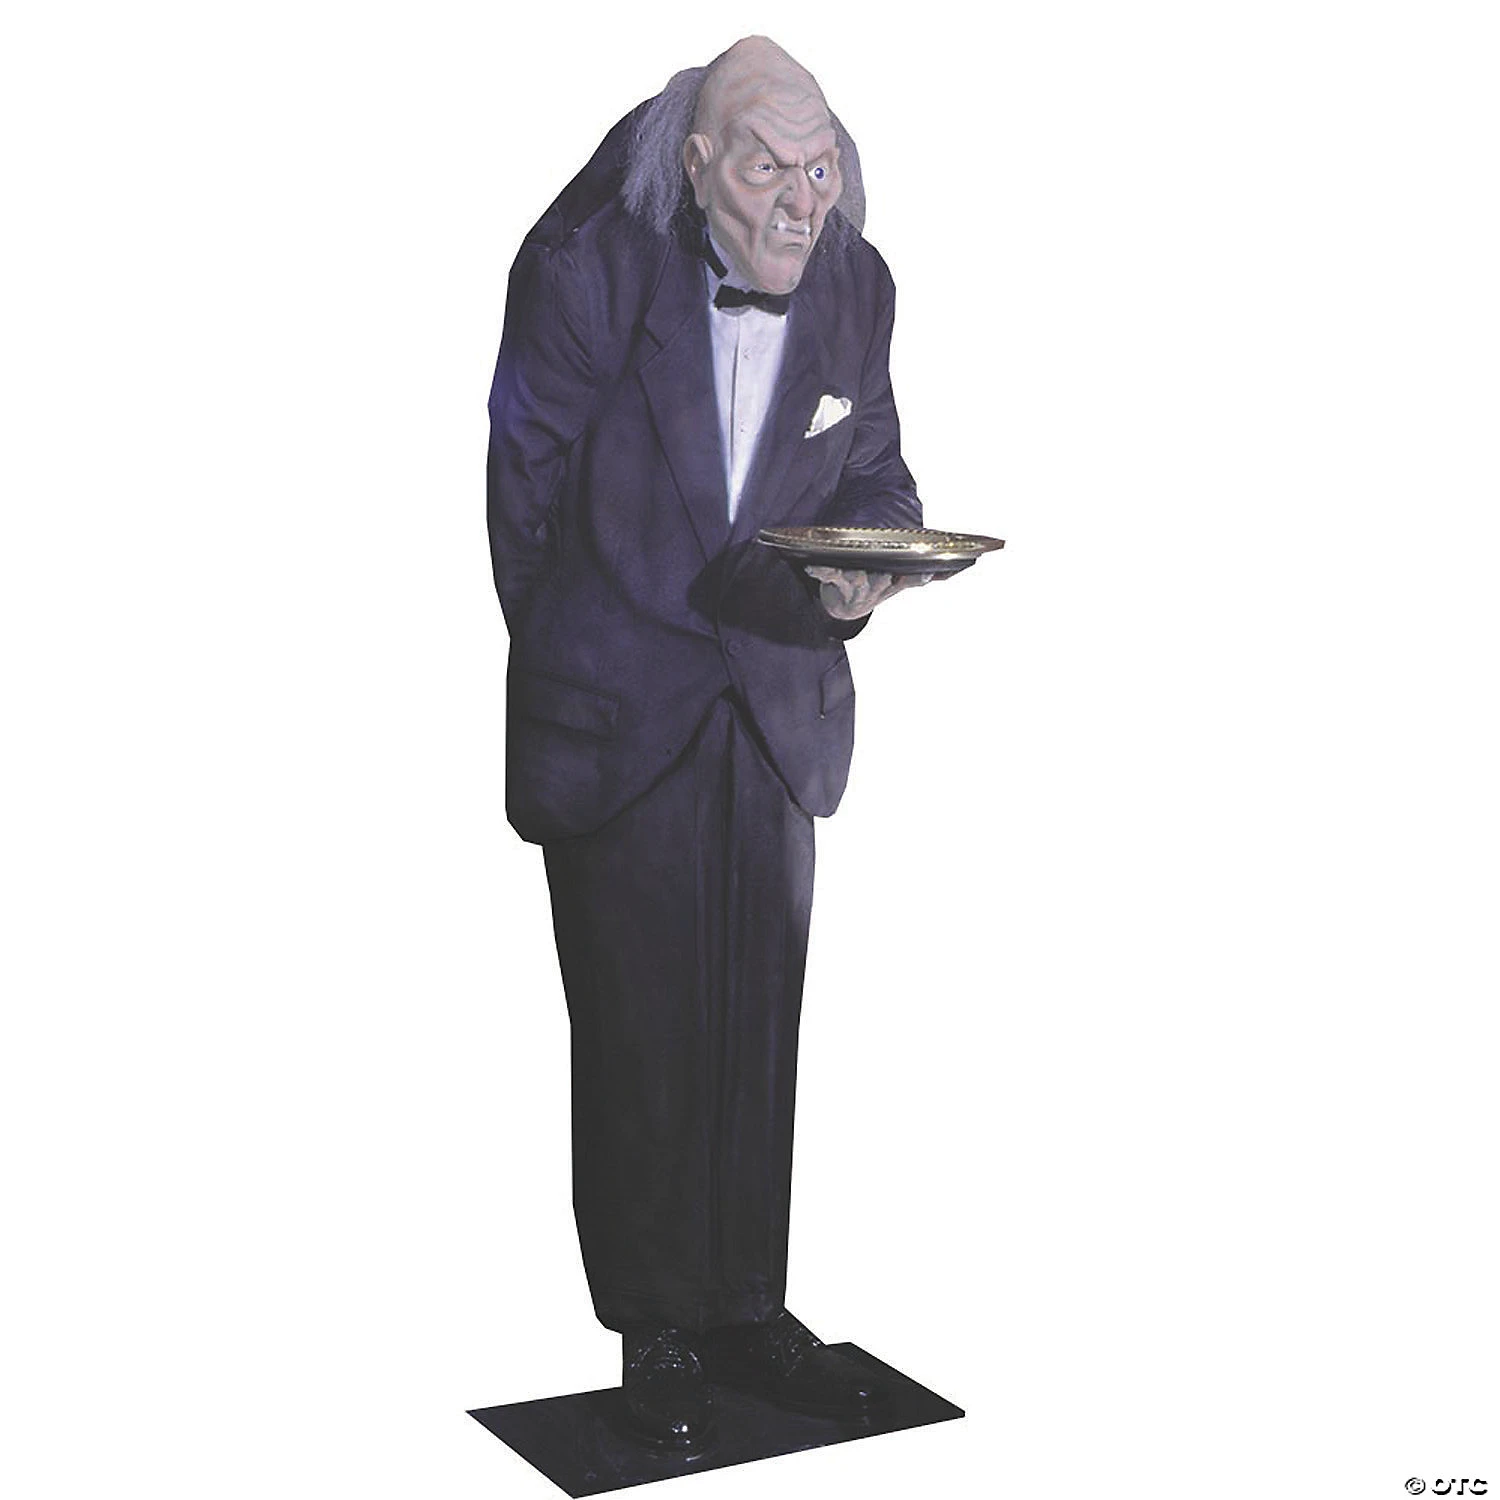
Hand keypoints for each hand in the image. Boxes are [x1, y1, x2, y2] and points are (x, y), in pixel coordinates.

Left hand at [805, 566, 934, 619]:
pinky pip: (827, 576)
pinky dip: (819, 571)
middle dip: (884, 577)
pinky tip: (811, 565)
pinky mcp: (834, 583)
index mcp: (890, 584)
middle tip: (889, 571)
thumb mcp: (896, 584)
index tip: (927, 574)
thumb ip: (918, 577)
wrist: (842, 609)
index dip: (916, 578)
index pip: (907, 581)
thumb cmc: (871, 589)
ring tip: (856, 571)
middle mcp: (874, 588)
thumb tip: (949, 573)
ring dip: (857, 577)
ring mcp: (854, 588)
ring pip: (858, 581)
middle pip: (882, 581)